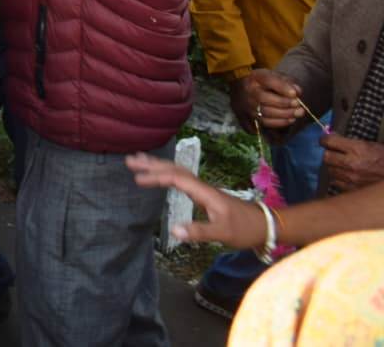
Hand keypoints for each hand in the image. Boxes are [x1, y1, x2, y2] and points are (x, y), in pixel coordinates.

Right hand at [126, 153, 265, 247]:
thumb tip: (172, 230)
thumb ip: (198, 231)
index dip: (156, 177)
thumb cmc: (244, 229)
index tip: (137, 179)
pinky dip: (167, 173)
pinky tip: (160, 176)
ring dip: (158, 165)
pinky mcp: (204, 194)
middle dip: (152, 164)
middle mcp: (202, 186)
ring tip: (139, 161)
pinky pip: (181, 178)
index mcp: (204, 192)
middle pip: (174, 169)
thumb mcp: (222, 233)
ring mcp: (203, 189)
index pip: (176, 178)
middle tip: (130, 160)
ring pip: (177, 171)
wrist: (265, 225)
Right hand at [231, 70, 301, 132]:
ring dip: (284, 115)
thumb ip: (287, 82)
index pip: (268, 80)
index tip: (295, 94)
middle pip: (264, 99)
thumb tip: (298, 92)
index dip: (282, 88)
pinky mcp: (248, 117)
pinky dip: (278, 123)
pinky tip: (289, 120)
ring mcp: (247, 105)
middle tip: (299, 106)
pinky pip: (263, 122)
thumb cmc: (264, 82)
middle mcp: (249, 91)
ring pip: (265, 113)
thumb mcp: (274, 76)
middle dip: (284, 103)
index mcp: (256, 77)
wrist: (243, 88)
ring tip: (297, 114)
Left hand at [321, 134, 383, 192]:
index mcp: (357, 149)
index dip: (325, 140)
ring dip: (333, 167)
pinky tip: (345, 176)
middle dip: (329, 154)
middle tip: (334, 153)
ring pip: (330, 170)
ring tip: (342, 165)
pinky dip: (338, 179)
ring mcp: (351, 177)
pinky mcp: (352, 189)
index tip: (325, 141)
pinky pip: (336, 182)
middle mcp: (351, 163)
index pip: (329, 141)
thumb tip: (333, 136)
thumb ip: (351, 142)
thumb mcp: (371, 145)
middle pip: (326, 157)